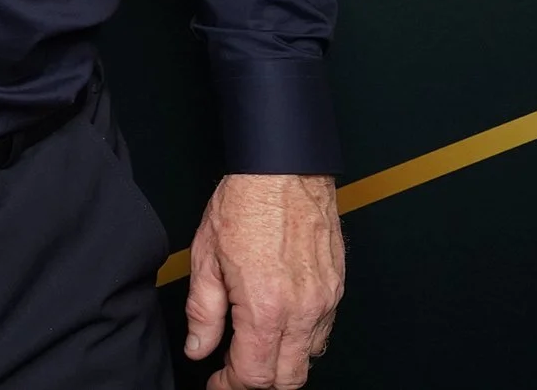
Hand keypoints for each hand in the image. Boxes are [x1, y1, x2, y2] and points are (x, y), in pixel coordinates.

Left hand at [184, 172, 342, 388]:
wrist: (285, 168)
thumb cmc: (246, 202)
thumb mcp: (205, 256)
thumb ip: (203, 311)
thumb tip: (199, 347)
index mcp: (265, 307)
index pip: (254, 374)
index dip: (231, 386)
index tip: (217, 382)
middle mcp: (302, 310)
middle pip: (288, 378)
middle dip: (259, 381)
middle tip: (234, 369)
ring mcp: (325, 301)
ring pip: (310, 358)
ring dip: (283, 361)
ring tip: (255, 344)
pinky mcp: (336, 288)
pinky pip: (323, 331)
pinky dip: (302, 339)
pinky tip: (280, 322)